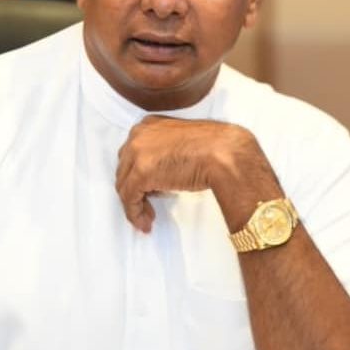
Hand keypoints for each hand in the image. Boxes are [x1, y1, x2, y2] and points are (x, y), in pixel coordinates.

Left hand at [116, 116, 280, 232]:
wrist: (225, 153)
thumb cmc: (214, 149)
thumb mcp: (182, 144)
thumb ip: (165, 154)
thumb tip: (160, 175)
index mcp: (149, 125)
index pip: (133, 154)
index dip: (137, 175)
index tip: (147, 190)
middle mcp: (138, 135)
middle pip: (125, 168)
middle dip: (133, 189)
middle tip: (147, 206)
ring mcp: (138, 153)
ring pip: (124, 184)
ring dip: (134, 204)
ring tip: (147, 219)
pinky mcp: (141, 173)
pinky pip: (130, 198)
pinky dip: (134, 213)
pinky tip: (145, 223)